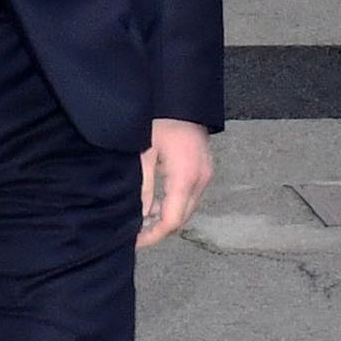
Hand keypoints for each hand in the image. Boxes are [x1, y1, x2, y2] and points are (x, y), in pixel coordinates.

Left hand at [139, 118, 214, 244]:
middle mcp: (200, 179)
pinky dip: (174, 205)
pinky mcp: (204, 170)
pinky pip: (190, 197)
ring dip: (167, 218)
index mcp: (185, 177)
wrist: (183, 99)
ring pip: (187, 210)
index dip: (153, 236)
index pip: (172, 221)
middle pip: (182, 219)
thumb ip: (144, 187)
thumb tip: (140, 216)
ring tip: (142, 220)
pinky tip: (156, 204)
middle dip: (159, 230)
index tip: (135, 241)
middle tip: (135, 233)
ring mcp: (205, 175)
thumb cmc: (161, 120)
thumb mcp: (145, 153)